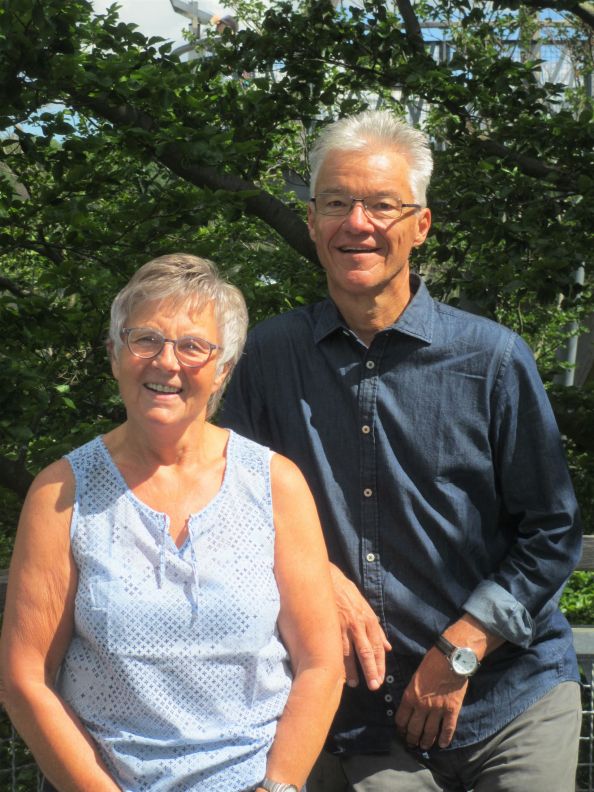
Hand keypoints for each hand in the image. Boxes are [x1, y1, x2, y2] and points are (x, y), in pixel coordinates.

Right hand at [329, 563, 391, 689]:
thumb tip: (388, 648)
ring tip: (354, 683)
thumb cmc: (346, 593)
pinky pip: (334, 646)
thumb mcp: (365, 607)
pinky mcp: (330, 625)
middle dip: (371, 670)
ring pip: (350, 652)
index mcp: (369, 620)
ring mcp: (344, 625)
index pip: (378, 646)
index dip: (380, 664)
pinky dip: (337, 659)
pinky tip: (337, 670)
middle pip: (367, 652)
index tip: (381, 679)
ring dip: (352, 670)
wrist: (327, 577)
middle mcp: (359, 623)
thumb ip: (377, 629)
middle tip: (374, 686)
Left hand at [395, 648, 467, 749]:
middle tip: (411, 744)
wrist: (451, 658)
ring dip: (426, 742)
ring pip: (430, 732)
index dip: (400, 728)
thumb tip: (410, 704)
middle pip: (414, 729)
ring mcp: (438, 709)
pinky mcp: (452, 710)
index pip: (401, 719)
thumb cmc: (431, 663)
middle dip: (411, 739)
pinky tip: (442, 745)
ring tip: (423, 746)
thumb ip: (412, 692)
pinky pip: (448, 729)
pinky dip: (445, 739)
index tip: (401, 732)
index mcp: (410, 696)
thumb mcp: (415, 677)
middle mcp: (422, 706)